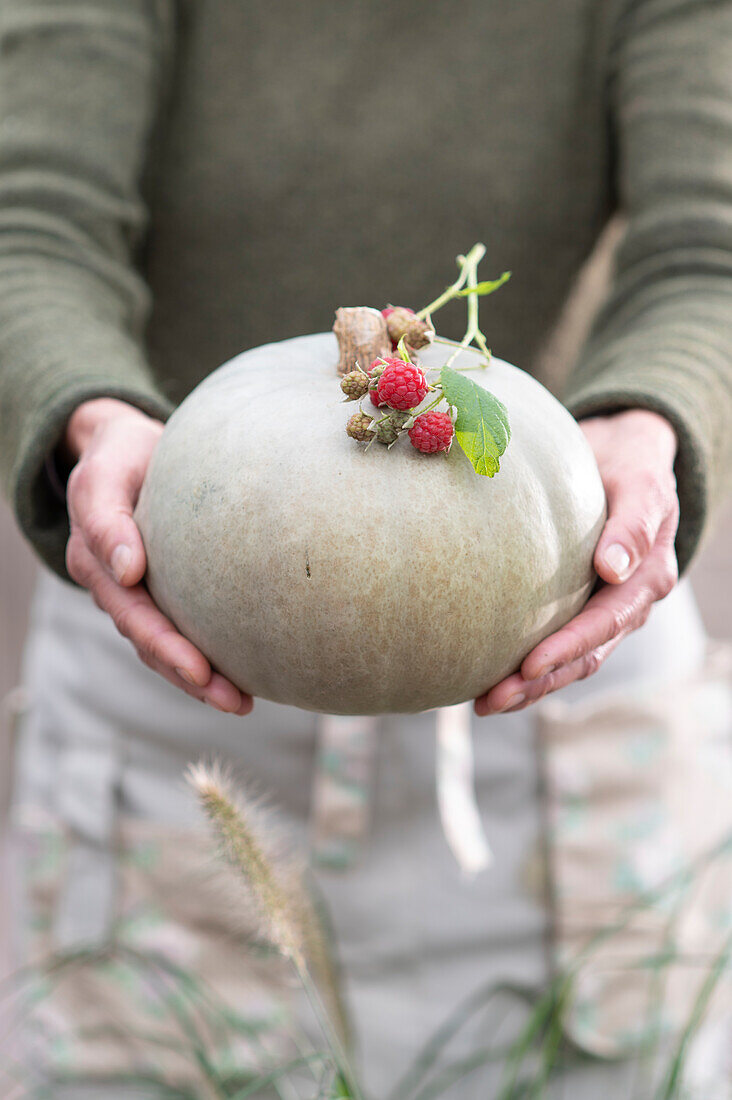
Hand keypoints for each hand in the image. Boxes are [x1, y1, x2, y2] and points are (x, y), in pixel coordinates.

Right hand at [64, 398, 252, 714]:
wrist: (126, 447)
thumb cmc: (119, 455)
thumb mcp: (105, 474)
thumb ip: (107, 518)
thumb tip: (130, 570)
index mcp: (94, 560)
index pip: (131, 611)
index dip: (164, 643)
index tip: (198, 667)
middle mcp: (113, 585)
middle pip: (150, 642)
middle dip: (190, 676)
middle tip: (233, 700)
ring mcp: (136, 593)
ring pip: (164, 647)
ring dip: (200, 680)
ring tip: (241, 703)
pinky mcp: (161, 591)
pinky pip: (180, 631)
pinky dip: (206, 657)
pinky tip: (242, 677)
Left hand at [475, 409, 678, 715]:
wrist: (624, 457)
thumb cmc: (630, 466)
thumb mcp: (641, 484)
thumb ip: (633, 523)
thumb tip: (613, 568)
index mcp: (647, 578)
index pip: (605, 623)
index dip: (568, 648)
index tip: (529, 665)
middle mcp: (628, 605)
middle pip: (584, 657)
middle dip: (539, 683)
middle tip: (491, 700)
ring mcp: (603, 611)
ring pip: (568, 664)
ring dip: (528, 688)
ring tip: (482, 704)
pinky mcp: (578, 610)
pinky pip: (554, 648)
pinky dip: (525, 669)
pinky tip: (486, 680)